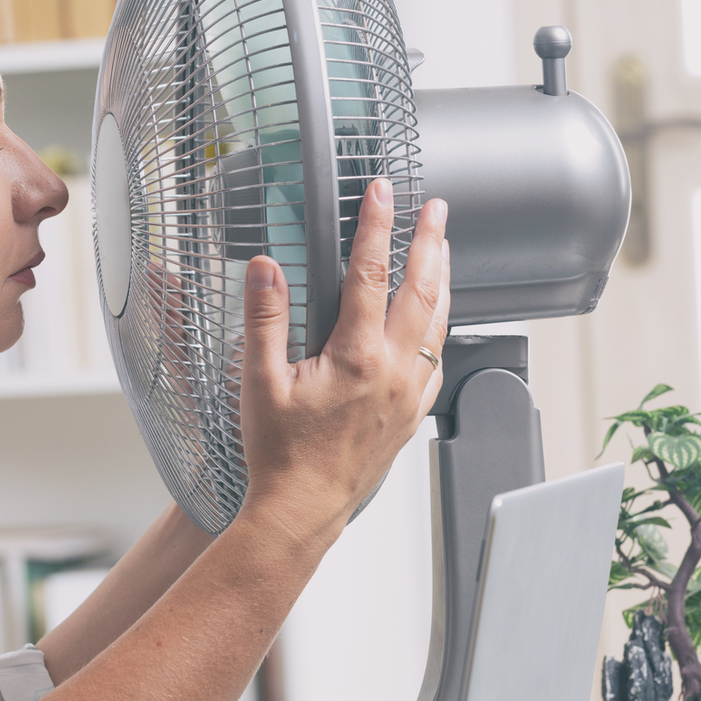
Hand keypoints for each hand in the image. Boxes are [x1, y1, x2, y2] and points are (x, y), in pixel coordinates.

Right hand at [234, 179, 450, 546]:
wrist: (302, 509)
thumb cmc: (279, 453)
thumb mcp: (258, 381)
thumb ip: (264, 319)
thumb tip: (265, 268)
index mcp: (356, 357)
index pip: (371, 273)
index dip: (378, 225)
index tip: (382, 191)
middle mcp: (392, 373)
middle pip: (422, 291)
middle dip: (430, 243)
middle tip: (437, 209)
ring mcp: (407, 396)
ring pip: (438, 325)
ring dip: (442, 281)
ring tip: (443, 251)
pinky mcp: (410, 417)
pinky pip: (437, 363)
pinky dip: (439, 331)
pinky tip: (435, 323)